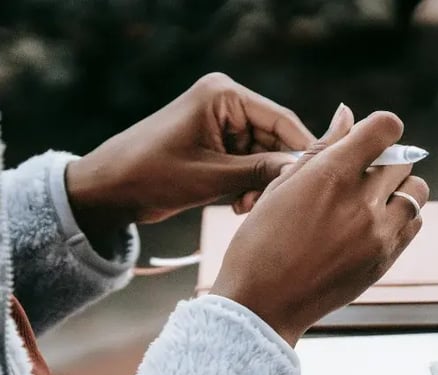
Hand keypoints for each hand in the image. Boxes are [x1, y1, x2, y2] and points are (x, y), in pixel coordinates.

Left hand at [65, 73, 314, 236]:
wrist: (109, 190)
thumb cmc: (151, 174)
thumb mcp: (212, 176)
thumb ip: (261, 172)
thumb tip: (303, 172)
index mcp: (224, 96)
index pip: (282, 120)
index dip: (304, 150)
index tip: (320, 180)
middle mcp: (228, 105)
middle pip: (277, 140)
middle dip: (277, 173)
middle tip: (272, 204)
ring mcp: (224, 126)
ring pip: (266, 157)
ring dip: (262, 185)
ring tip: (245, 207)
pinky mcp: (219, 146)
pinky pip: (250, 165)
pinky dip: (250, 186)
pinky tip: (238, 206)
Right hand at [211, 105, 429, 345]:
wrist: (264, 304)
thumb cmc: (261, 242)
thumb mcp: (282, 186)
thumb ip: (321, 148)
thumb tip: (347, 114)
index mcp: (332, 176)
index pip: (386, 129)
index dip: (380, 127)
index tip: (369, 138)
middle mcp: (362, 203)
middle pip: (403, 160)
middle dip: (385, 160)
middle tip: (361, 174)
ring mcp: (379, 234)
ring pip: (417, 192)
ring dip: (400, 188)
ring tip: (371, 200)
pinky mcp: (386, 259)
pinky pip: (414, 223)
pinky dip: (403, 216)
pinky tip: (373, 223)